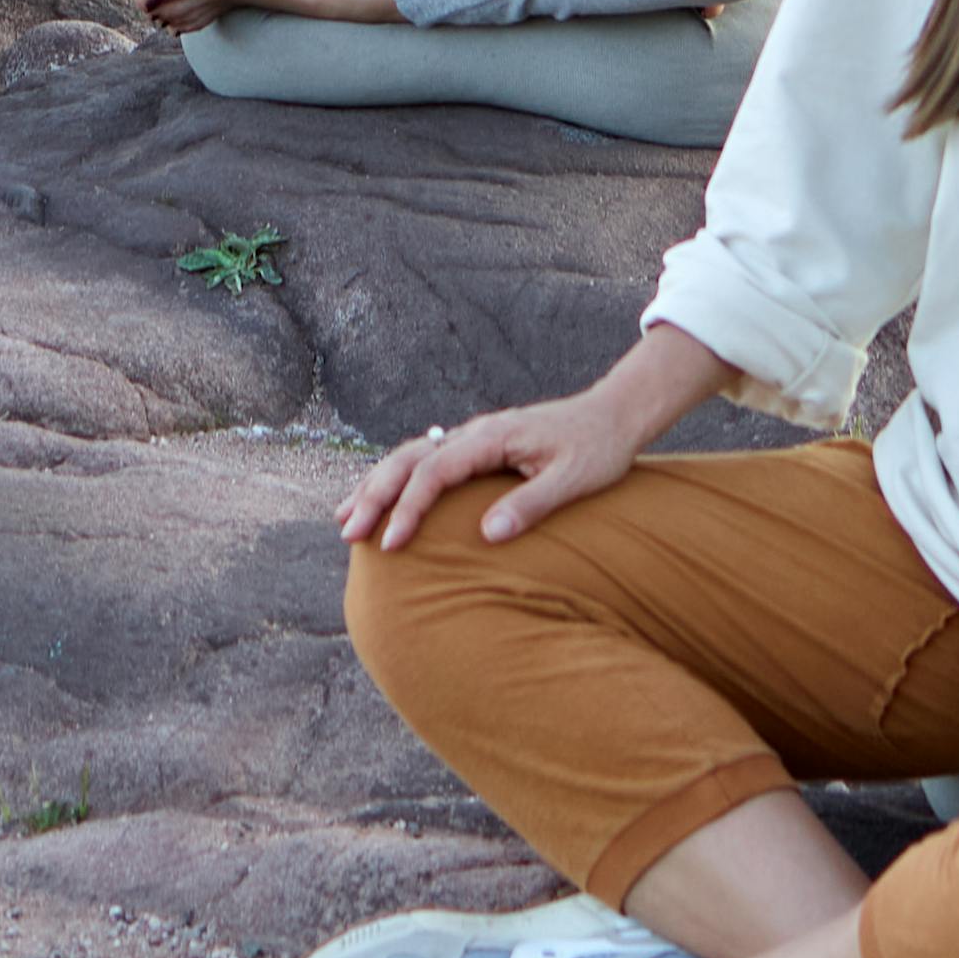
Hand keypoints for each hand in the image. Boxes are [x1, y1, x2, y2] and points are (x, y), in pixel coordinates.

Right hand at [338, 382, 657, 553]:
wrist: (613, 415)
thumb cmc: (598, 449)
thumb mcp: (574, 481)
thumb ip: (531, 504)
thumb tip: (488, 535)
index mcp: (492, 438)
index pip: (435, 472)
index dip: (409, 508)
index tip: (390, 543)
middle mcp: (474, 432)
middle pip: (409, 459)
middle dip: (374, 494)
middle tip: (347, 531)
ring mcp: (473, 436)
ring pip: (410, 455)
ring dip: (377, 484)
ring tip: (345, 516)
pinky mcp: (478, 445)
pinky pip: (425, 458)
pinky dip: (397, 477)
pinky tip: (383, 496)